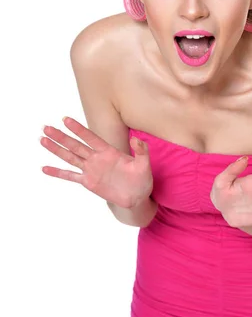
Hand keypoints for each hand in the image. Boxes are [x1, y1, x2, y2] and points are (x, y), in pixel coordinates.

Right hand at [39, 116, 153, 207]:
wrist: (137, 197)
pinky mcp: (88, 182)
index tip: (65, 119)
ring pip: (70, 157)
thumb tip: (137, 139)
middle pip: (75, 145)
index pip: (90, 137)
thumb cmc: (141, 179)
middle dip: (61, 136)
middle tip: (46, 127)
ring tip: (42, 140)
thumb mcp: (144, 164)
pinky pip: (71, 176)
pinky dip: (58, 173)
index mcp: (108, 151)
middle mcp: (96, 158)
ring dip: (56, 149)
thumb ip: (141, 151)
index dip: (78, 129)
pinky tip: (45, 168)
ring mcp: (91, 170)